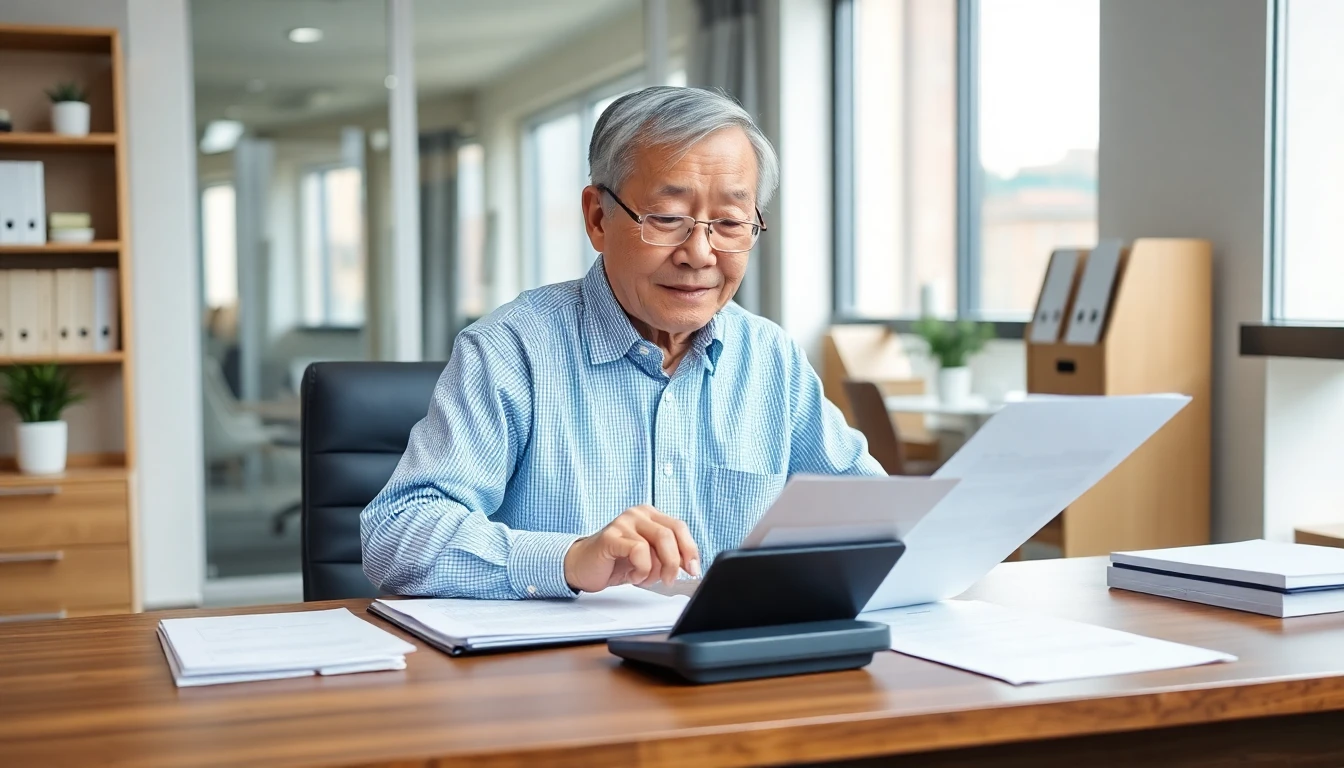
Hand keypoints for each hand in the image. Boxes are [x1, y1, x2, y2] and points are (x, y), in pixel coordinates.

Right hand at [563, 505, 700, 592]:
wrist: (582, 567)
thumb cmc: (616, 563)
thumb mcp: (649, 558)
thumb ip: (667, 555)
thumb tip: (689, 565)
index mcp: (650, 515)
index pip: (679, 527)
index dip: (690, 549)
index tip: (693, 569)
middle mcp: (638, 514)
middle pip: (671, 534)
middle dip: (675, 562)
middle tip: (669, 580)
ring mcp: (623, 522)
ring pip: (657, 543)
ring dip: (655, 569)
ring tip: (643, 578)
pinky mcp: (611, 536)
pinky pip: (638, 551)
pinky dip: (640, 569)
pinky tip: (632, 575)